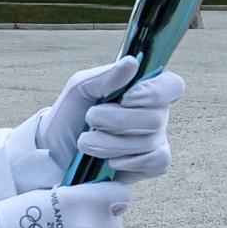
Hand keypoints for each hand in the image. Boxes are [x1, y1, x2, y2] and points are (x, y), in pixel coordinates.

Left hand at [36, 55, 186, 179]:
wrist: (55, 153)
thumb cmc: (70, 115)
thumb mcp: (80, 88)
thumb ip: (106, 76)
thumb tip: (133, 62)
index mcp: (144, 89)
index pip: (171, 86)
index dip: (154, 92)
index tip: (126, 98)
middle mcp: (155, 113)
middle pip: (156, 117)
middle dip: (118, 121)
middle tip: (91, 119)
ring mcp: (155, 140)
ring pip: (150, 141)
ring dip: (112, 143)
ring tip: (86, 142)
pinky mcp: (149, 165)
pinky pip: (157, 162)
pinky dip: (130, 161)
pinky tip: (109, 161)